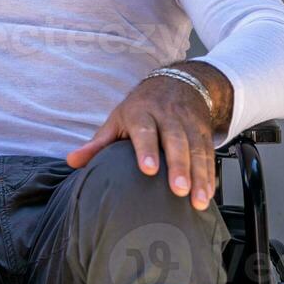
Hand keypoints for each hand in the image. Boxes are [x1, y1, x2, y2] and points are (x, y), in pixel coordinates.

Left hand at [67, 76, 215, 209]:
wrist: (176, 84)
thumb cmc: (141, 108)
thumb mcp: (118, 120)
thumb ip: (98, 144)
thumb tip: (73, 161)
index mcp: (142, 112)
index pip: (144, 130)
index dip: (147, 150)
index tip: (148, 170)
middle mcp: (167, 116)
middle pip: (175, 141)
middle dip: (179, 166)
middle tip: (179, 190)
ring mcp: (188, 124)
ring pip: (196, 149)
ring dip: (199, 175)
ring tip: (198, 200)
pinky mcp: (203, 132)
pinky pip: (209, 154)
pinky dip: (210, 175)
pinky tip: (209, 193)